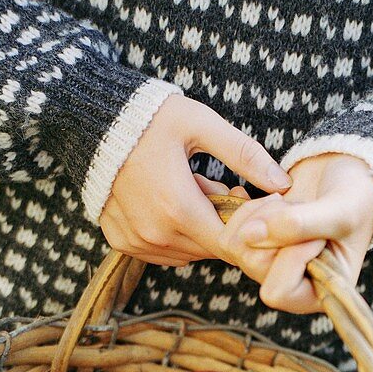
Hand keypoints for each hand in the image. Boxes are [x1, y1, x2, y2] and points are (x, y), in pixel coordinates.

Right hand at [99, 94, 289, 266]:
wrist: (89, 119)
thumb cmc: (148, 117)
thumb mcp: (201, 125)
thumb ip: (245, 155)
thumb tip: (283, 184)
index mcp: (178, 209)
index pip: (230, 244)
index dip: (245, 226)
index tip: (242, 197)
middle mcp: (156, 234)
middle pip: (210, 249)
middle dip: (221, 224)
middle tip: (216, 184)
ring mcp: (136, 242)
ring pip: (187, 254)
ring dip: (197, 231)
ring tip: (189, 189)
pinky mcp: (121, 242)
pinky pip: (161, 254)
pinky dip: (172, 235)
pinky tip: (167, 203)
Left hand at [218, 153, 372, 312]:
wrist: (347, 176)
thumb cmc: (356, 198)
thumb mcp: (339, 211)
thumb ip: (299, 225)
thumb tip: (248, 236)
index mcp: (318, 295)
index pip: (277, 291)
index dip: (290, 256)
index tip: (317, 234)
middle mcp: (291, 288)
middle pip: (253, 265)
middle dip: (276, 228)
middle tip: (303, 210)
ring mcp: (269, 268)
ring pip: (238, 247)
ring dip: (262, 215)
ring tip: (291, 205)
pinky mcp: (255, 247)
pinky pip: (229, 231)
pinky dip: (249, 209)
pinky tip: (274, 201)